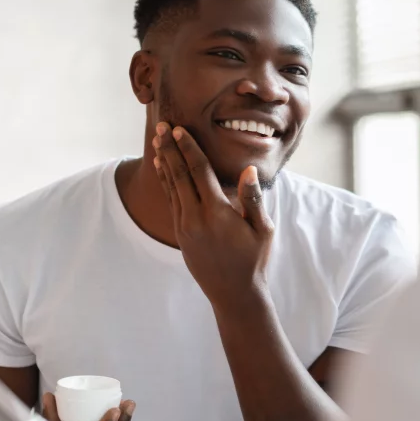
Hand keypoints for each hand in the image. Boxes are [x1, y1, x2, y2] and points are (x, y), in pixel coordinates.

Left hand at [152, 122, 274, 305]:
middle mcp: (195, 218)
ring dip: (164, 163)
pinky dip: (166, 182)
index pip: (199, 172)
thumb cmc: (254, 260)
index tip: (179, 130)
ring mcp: (184, 227)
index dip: (188, 149)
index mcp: (217, 213)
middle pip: (179, 175)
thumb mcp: (262, 229)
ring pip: (171, 187)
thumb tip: (249, 170)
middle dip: (169, 149)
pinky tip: (163, 169)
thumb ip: (252, 199)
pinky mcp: (180, 234)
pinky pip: (170, 201)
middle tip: (160, 126)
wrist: (234, 294)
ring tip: (157, 142)